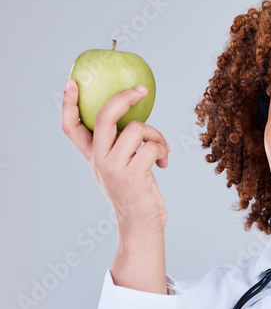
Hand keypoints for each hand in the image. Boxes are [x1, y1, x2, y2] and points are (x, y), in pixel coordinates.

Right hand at [61, 79, 169, 233]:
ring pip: (136, 129)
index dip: (68, 103)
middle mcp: (99, 160)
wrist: (140, 225)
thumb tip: (132, 115)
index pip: (71, 127)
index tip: (71, 82)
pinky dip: (163, 150)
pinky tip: (164, 163)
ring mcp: (115, 167)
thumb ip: (117, 147)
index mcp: (92, 156)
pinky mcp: (133, 175)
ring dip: (156, 134)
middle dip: (123, 98)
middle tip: (141, 90)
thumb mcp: (118, 169)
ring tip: (161, 149)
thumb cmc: (134, 194)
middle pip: (103, 117)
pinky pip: (152, 146)